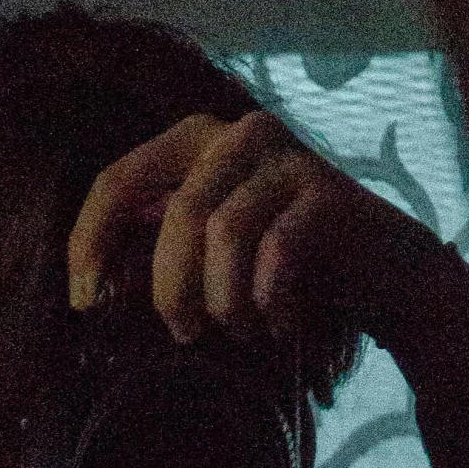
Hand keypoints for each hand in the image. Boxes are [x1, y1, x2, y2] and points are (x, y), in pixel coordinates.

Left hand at [66, 108, 432, 348]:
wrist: (383, 275)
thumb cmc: (283, 268)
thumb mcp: (208, 247)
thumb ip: (155, 240)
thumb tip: (92, 277)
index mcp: (196, 142)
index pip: (118, 180)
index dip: (90, 242)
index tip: (84, 302)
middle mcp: (239, 135)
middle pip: (174, 212)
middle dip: (170, 287)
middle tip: (184, 333)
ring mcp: (287, 157)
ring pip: (223, 232)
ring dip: (223, 299)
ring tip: (238, 330)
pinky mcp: (327, 193)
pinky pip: (275, 251)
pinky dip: (267, 301)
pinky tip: (276, 326)